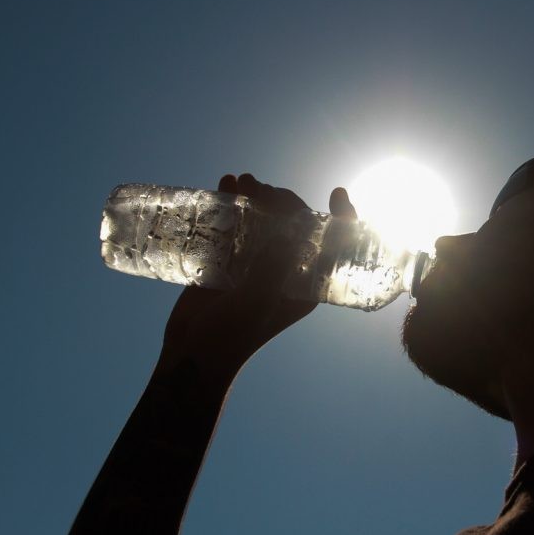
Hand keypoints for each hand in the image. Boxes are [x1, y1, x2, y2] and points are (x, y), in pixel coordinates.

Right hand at [157, 173, 356, 377]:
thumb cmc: (231, 336)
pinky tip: (224, 185)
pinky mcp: (230, 257)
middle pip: (296, 223)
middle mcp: (286, 268)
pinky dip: (232, 202)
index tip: (337, 192)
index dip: (341, 218)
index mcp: (307, 283)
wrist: (192, 353)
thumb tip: (290, 233)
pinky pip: (237, 223)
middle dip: (284, 200)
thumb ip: (272, 269)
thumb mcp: (257, 302)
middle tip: (263, 190)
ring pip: (266, 219)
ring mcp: (258, 261)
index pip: (334, 246)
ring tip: (240, 181)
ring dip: (256, 196)